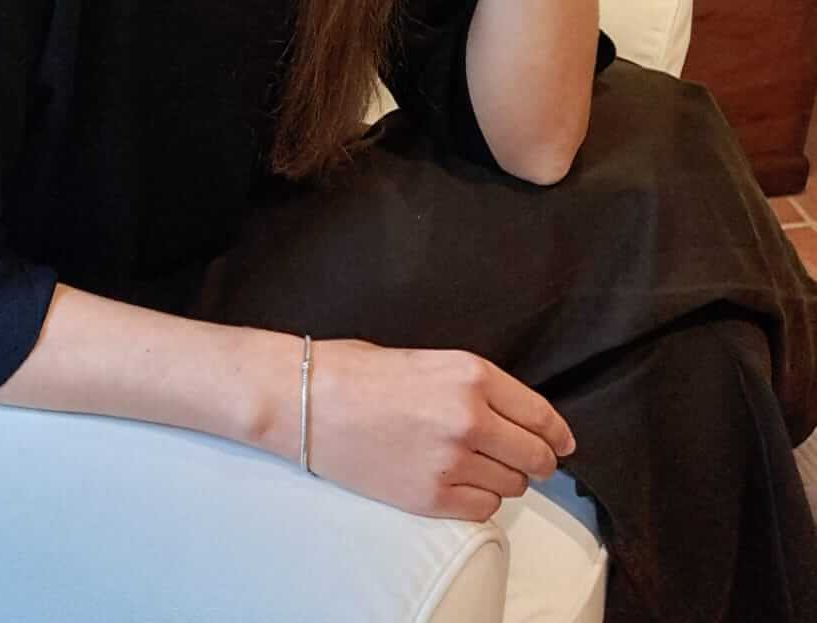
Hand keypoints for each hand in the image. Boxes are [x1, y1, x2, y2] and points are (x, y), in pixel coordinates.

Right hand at [307, 339, 577, 522]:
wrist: (309, 400)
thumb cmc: (361, 372)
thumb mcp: (430, 360)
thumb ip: (477, 388)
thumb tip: (519, 419)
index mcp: (472, 375)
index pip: (541, 415)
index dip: (557, 435)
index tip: (562, 443)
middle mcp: (470, 418)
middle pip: (536, 457)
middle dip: (536, 460)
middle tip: (524, 460)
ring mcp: (452, 461)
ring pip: (512, 487)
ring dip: (503, 479)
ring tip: (473, 464)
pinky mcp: (430, 497)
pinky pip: (483, 510)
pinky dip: (478, 500)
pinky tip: (455, 481)